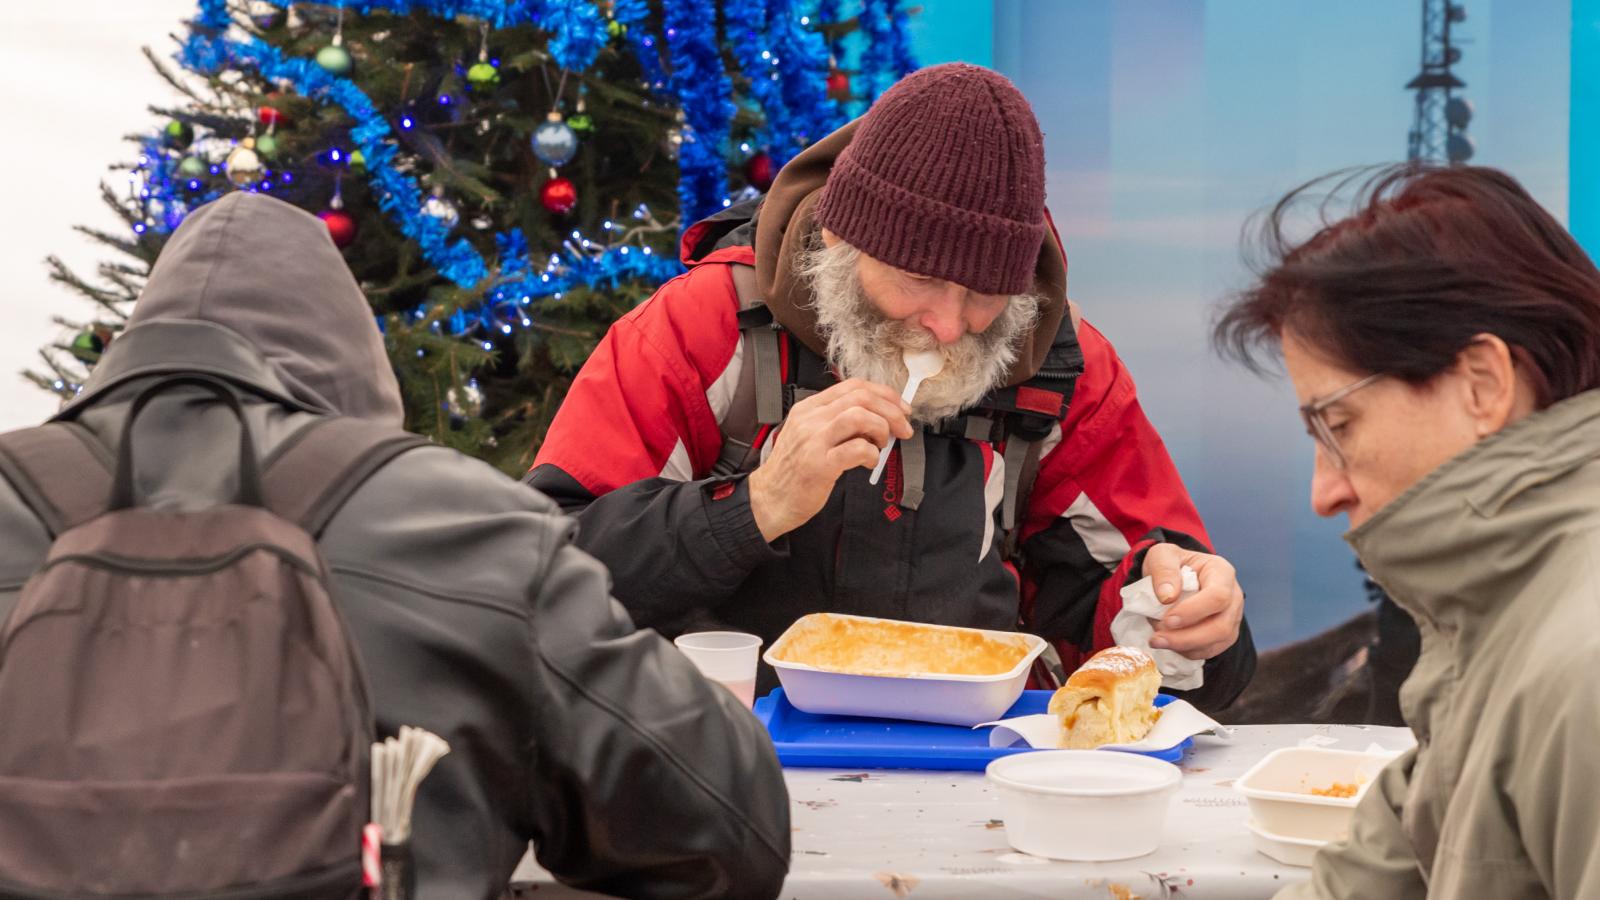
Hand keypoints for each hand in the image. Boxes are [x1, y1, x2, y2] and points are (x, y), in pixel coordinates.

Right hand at [747, 378, 912, 541]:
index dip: (884, 394)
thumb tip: (877, 418)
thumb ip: (837, 422)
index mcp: (809, 408)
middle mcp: (810, 419)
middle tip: (903, 428)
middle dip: (891, 411)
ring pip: (860, 416)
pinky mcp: (819, 465)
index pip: (853, 386)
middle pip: (861, 397)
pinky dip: (872, 454)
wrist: (769, 500)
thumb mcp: (810, 435)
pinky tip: (868, 462)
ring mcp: (813, 440)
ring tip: (881, 444)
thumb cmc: (794, 470)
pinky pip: (857, 449)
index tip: (900, 408)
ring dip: (881, 429)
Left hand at [1141, 543, 1244, 660]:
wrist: (1174, 576)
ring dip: (1185, 647)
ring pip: (1217, 642)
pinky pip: (1210, 651)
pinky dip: (1187, 652)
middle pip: (1221, 626)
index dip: (1193, 612)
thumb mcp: (1162, 555)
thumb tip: (1167, 597)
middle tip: (1156, 639)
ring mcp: (1231, 618)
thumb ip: (1164, 570)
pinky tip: (1169, 644)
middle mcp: (1233, 596)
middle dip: (1186, 637)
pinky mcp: (1223, 635)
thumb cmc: (1171, 564)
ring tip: (1157, 641)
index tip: (1167, 619)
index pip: (1218, 596)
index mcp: (1221, 572)